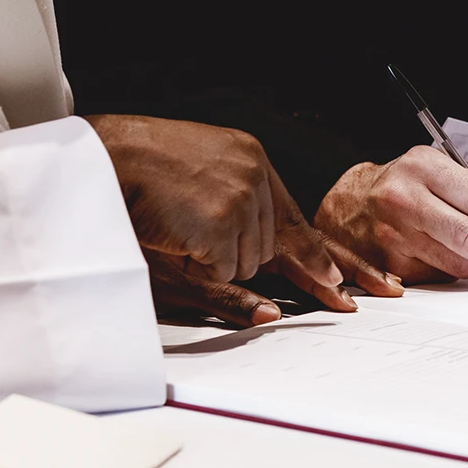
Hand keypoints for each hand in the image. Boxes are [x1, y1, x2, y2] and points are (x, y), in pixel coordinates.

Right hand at [85, 114, 400, 320]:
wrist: (92, 158)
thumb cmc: (132, 179)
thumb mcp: (192, 203)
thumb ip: (237, 237)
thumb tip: (269, 310)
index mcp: (251, 162)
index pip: (306, 223)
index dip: (340, 262)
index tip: (375, 288)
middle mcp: (255, 176)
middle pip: (272, 252)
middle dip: (239, 259)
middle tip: (196, 238)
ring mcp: (242, 198)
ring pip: (248, 265)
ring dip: (209, 260)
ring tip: (168, 223)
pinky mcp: (222, 220)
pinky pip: (221, 271)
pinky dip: (194, 264)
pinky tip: (169, 231)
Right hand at [314, 147, 467, 284]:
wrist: (350, 203)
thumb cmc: (411, 185)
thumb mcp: (450, 171)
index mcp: (425, 166)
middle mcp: (404, 197)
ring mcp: (392, 233)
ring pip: (457, 264)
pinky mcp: (387, 264)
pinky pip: (438, 278)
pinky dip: (452, 272)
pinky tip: (445, 256)